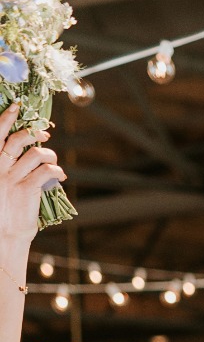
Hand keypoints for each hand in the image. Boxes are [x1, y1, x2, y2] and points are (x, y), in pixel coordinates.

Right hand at [0, 102, 63, 246]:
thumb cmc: (1, 212)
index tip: (17, 106)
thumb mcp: (0, 185)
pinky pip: (46, 171)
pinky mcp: (27, 190)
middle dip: (34, 133)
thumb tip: (24, 155)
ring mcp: (13, 178)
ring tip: (53, 161)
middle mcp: (0, 167)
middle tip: (44, 135)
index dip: (7, 117)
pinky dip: (56, 170)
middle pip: (17, 139)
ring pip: (36, 154)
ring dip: (49, 155)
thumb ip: (5, 167)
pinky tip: (60, 175)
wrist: (3, 236)